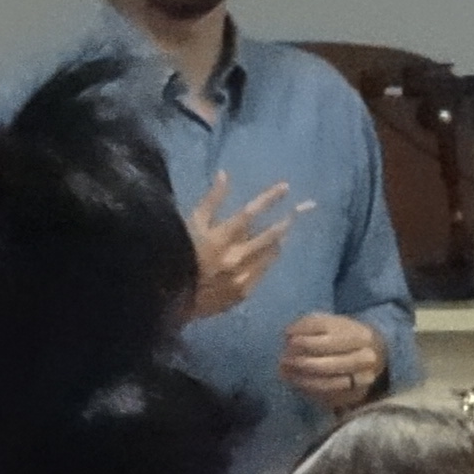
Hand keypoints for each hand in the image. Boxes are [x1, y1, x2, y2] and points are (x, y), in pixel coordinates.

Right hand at [181, 174, 299, 320]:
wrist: (169, 299)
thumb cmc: (175, 255)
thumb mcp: (189, 225)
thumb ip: (210, 201)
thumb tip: (224, 174)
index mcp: (220, 237)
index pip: (250, 213)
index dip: (269, 199)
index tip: (286, 187)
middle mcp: (235, 257)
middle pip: (269, 235)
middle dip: (287, 220)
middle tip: (304, 207)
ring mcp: (241, 276)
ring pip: (269, 254)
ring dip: (277, 239)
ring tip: (285, 228)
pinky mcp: (242, 293)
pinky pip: (262, 272)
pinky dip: (267, 259)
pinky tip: (269, 252)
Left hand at [282, 311, 389, 412]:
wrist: (374, 353)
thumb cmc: (344, 335)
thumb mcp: (330, 322)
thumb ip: (309, 325)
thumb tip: (289, 334)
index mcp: (360, 336)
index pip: (328, 340)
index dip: (305, 340)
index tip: (287, 339)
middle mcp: (365, 359)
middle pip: (327, 364)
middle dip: (301, 363)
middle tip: (283, 361)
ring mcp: (362, 380)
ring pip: (327, 383)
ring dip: (302, 380)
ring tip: (285, 373)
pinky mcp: (355, 395)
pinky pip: (327, 396)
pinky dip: (308, 390)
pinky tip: (296, 382)